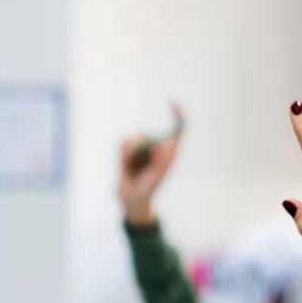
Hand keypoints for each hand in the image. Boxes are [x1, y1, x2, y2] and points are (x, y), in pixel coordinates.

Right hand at [119, 102, 184, 225]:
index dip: (178, 114)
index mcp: (170, 153)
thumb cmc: (147, 191)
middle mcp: (157, 148)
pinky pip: (123, 143)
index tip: (172, 102)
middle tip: (135, 165)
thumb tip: (161, 143)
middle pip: (148, 136)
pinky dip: (122, 155)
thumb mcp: (155, 178)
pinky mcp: (129, 150)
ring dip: (129, 154)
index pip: (179, 129)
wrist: (131, 200)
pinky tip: (125, 166)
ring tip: (129, 168)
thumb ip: (159, 162)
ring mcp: (143, 148)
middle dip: (138, 149)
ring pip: (134, 138)